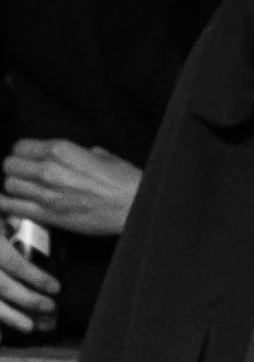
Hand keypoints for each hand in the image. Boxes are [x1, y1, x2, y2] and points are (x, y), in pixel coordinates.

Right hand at [0, 228, 59, 338]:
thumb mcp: (0, 212)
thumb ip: (10, 221)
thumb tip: (40, 227)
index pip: (14, 263)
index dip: (36, 277)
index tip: (56, 288)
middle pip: (2, 287)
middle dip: (28, 300)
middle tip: (50, 308)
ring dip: (10, 317)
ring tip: (31, 328)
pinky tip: (0, 338)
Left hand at [3, 140, 142, 239]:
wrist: (133, 206)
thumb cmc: (123, 181)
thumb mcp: (103, 156)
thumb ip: (80, 153)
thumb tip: (75, 154)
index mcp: (62, 150)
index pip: (20, 146)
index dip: (22, 152)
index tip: (27, 157)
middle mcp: (49, 169)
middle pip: (9, 165)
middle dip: (15, 168)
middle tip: (23, 173)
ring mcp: (46, 194)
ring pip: (8, 185)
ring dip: (13, 186)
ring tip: (22, 189)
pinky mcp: (47, 215)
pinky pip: (12, 208)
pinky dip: (8, 205)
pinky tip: (14, 203)